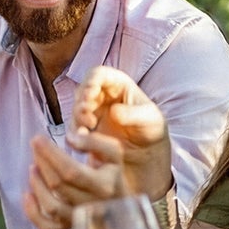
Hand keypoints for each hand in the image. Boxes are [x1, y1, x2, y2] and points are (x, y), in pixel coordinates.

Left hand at [23, 134, 124, 228]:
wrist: (118, 200)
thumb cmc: (111, 172)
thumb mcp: (112, 152)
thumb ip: (93, 141)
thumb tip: (70, 138)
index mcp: (104, 186)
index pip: (71, 171)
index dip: (51, 154)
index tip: (38, 139)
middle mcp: (92, 205)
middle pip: (58, 185)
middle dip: (42, 162)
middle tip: (35, 146)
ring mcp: (79, 218)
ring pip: (51, 207)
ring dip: (37, 185)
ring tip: (33, 167)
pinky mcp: (68, 227)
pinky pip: (47, 227)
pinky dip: (32, 213)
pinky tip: (27, 194)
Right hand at [73, 67, 172, 199]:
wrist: (148, 154)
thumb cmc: (152, 130)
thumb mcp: (150, 120)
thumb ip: (133, 114)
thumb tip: (113, 112)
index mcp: (118, 84)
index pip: (99, 74)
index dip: (91, 81)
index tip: (90, 95)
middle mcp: (102, 95)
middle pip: (82, 91)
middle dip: (82, 102)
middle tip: (87, 116)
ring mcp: (93, 112)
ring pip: (76, 109)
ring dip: (78, 117)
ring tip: (88, 128)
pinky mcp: (87, 129)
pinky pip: (75, 127)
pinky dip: (76, 131)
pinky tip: (84, 138)